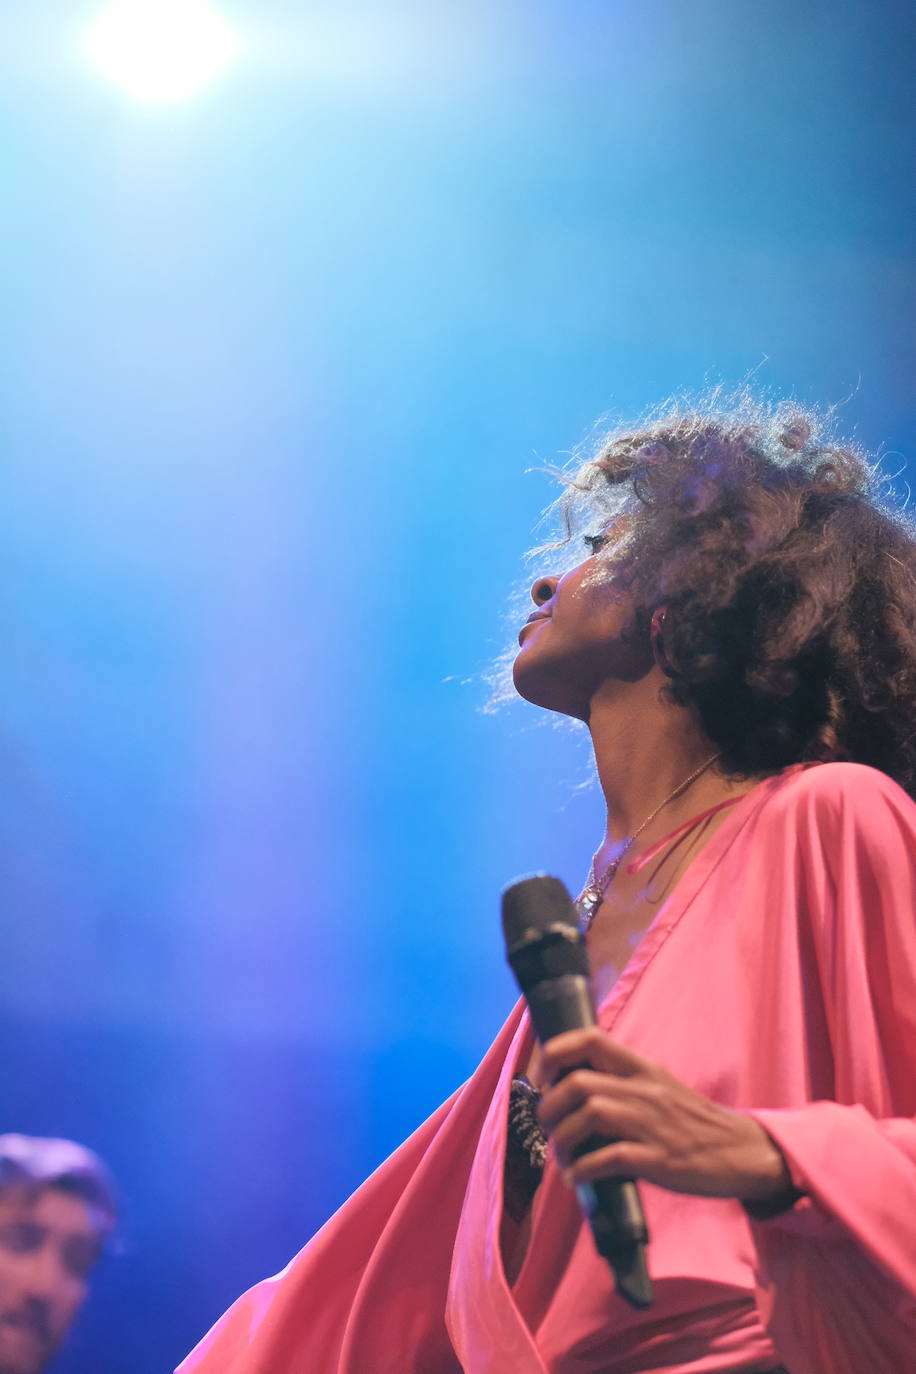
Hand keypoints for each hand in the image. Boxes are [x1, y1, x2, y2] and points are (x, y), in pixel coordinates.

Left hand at [536, 1027, 792, 1201]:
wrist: (742, 1152)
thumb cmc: (693, 1121)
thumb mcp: (659, 1086)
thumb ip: (622, 1079)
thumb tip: (571, 1084)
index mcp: (641, 1068)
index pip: (590, 1038)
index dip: (555, 1052)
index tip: (541, 1078)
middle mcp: (644, 1089)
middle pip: (578, 1082)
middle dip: (549, 1106)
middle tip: (547, 1126)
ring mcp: (651, 1124)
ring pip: (588, 1115)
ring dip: (563, 1140)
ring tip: (561, 1158)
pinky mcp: (659, 1160)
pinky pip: (608, 1159)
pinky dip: (582, 1170)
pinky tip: (576, 1179)